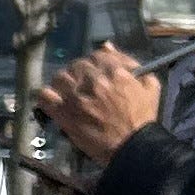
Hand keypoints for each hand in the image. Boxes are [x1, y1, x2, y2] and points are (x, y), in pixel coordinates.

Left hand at [35, 47, 160, 170]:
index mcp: (115, 72)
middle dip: (80, 73)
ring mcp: (76, 96)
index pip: (97, 55)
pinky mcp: (64, 113)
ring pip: (60, 77)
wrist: (132, 146)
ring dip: (63, 82)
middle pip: (77, 66)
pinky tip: (52, 99)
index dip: (95, 62)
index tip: (96, 71)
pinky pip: (45, 96)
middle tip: (83, 84)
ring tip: (68, 91)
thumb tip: (109, 48)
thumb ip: (133, 65)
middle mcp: (93, 81)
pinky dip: (46, 96)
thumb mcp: (150, 87)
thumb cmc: (143, 119)